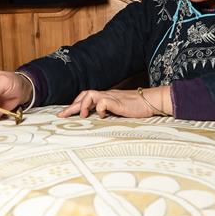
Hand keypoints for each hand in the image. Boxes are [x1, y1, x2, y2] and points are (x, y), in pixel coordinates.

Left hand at [58, 86, 172, 118]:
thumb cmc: (139, 107)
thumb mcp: (120, 110)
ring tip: (83, 116)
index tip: (64, 115)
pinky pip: (103, 101)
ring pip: (90, 94)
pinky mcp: (118, 102)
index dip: (75, 105)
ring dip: (83, 105)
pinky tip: (102, 116)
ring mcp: (112, 97)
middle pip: (84, 95)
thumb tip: (99, 120)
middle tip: (62, 116)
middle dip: (72, 106)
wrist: (152, 101)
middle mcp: (107, 95)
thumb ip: (110, 112)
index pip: (86, 96)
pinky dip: (99, 109)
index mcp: (106, 97)